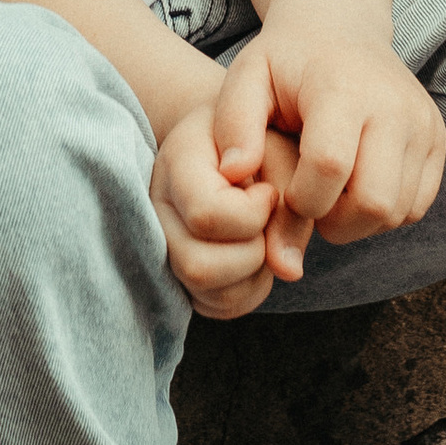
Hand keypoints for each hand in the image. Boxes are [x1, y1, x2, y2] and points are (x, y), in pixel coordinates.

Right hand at [150, 100, 304, 319]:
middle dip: (252, 252)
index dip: (253, 213)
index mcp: (177, 161)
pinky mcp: (179, 272)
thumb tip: (288, 270)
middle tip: (267, 220)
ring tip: (264, 234)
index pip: (206, 214)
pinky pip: (216, 306)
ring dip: (254, 273)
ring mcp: (162, 243)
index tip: (268, 191)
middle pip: (198, 266)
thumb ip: (289, 199)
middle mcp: (156, 206)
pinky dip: (248, 289)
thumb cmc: (263, 139)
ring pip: (208, 293)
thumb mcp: (282, 149)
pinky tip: (255, 252)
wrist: (239, 141)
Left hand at [211, 20, 445, 254]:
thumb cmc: (286, 62)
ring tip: (330, 194)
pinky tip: (356, 188)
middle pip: (373, 202)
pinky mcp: (437, 138)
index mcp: (342, 88)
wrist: (339, 27)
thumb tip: (234, 175)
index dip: (301, 199)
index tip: (285, 191)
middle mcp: (394, 104)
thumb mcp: (246, 79)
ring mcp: (423, 122)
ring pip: (398, 212)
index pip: (329, 167)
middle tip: (310, 203)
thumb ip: (233, 126)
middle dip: (334, 222)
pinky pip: (418, 205)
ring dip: (358, 222)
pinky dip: (386, 213)